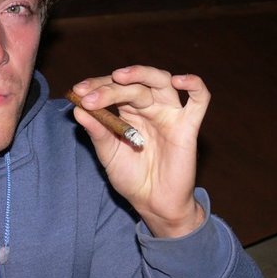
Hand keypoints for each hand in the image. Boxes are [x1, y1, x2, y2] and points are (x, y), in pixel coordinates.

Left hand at [70, 65, 209, 237]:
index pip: (112, 88)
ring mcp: (169, 114)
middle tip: (90, 96)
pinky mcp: (188, 126)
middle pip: (132, 85)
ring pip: (161, 82)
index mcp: (127, 111)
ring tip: (120, 76)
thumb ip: (97, 132)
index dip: (96, 86)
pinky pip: (199, 100)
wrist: (152, 203)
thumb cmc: (130, 177)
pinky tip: (179, 80)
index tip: (77, 92)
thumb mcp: (108, 154)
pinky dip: (194, 84)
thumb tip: (78, 110)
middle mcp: (148, 108)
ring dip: (141, 74)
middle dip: (109, 87)